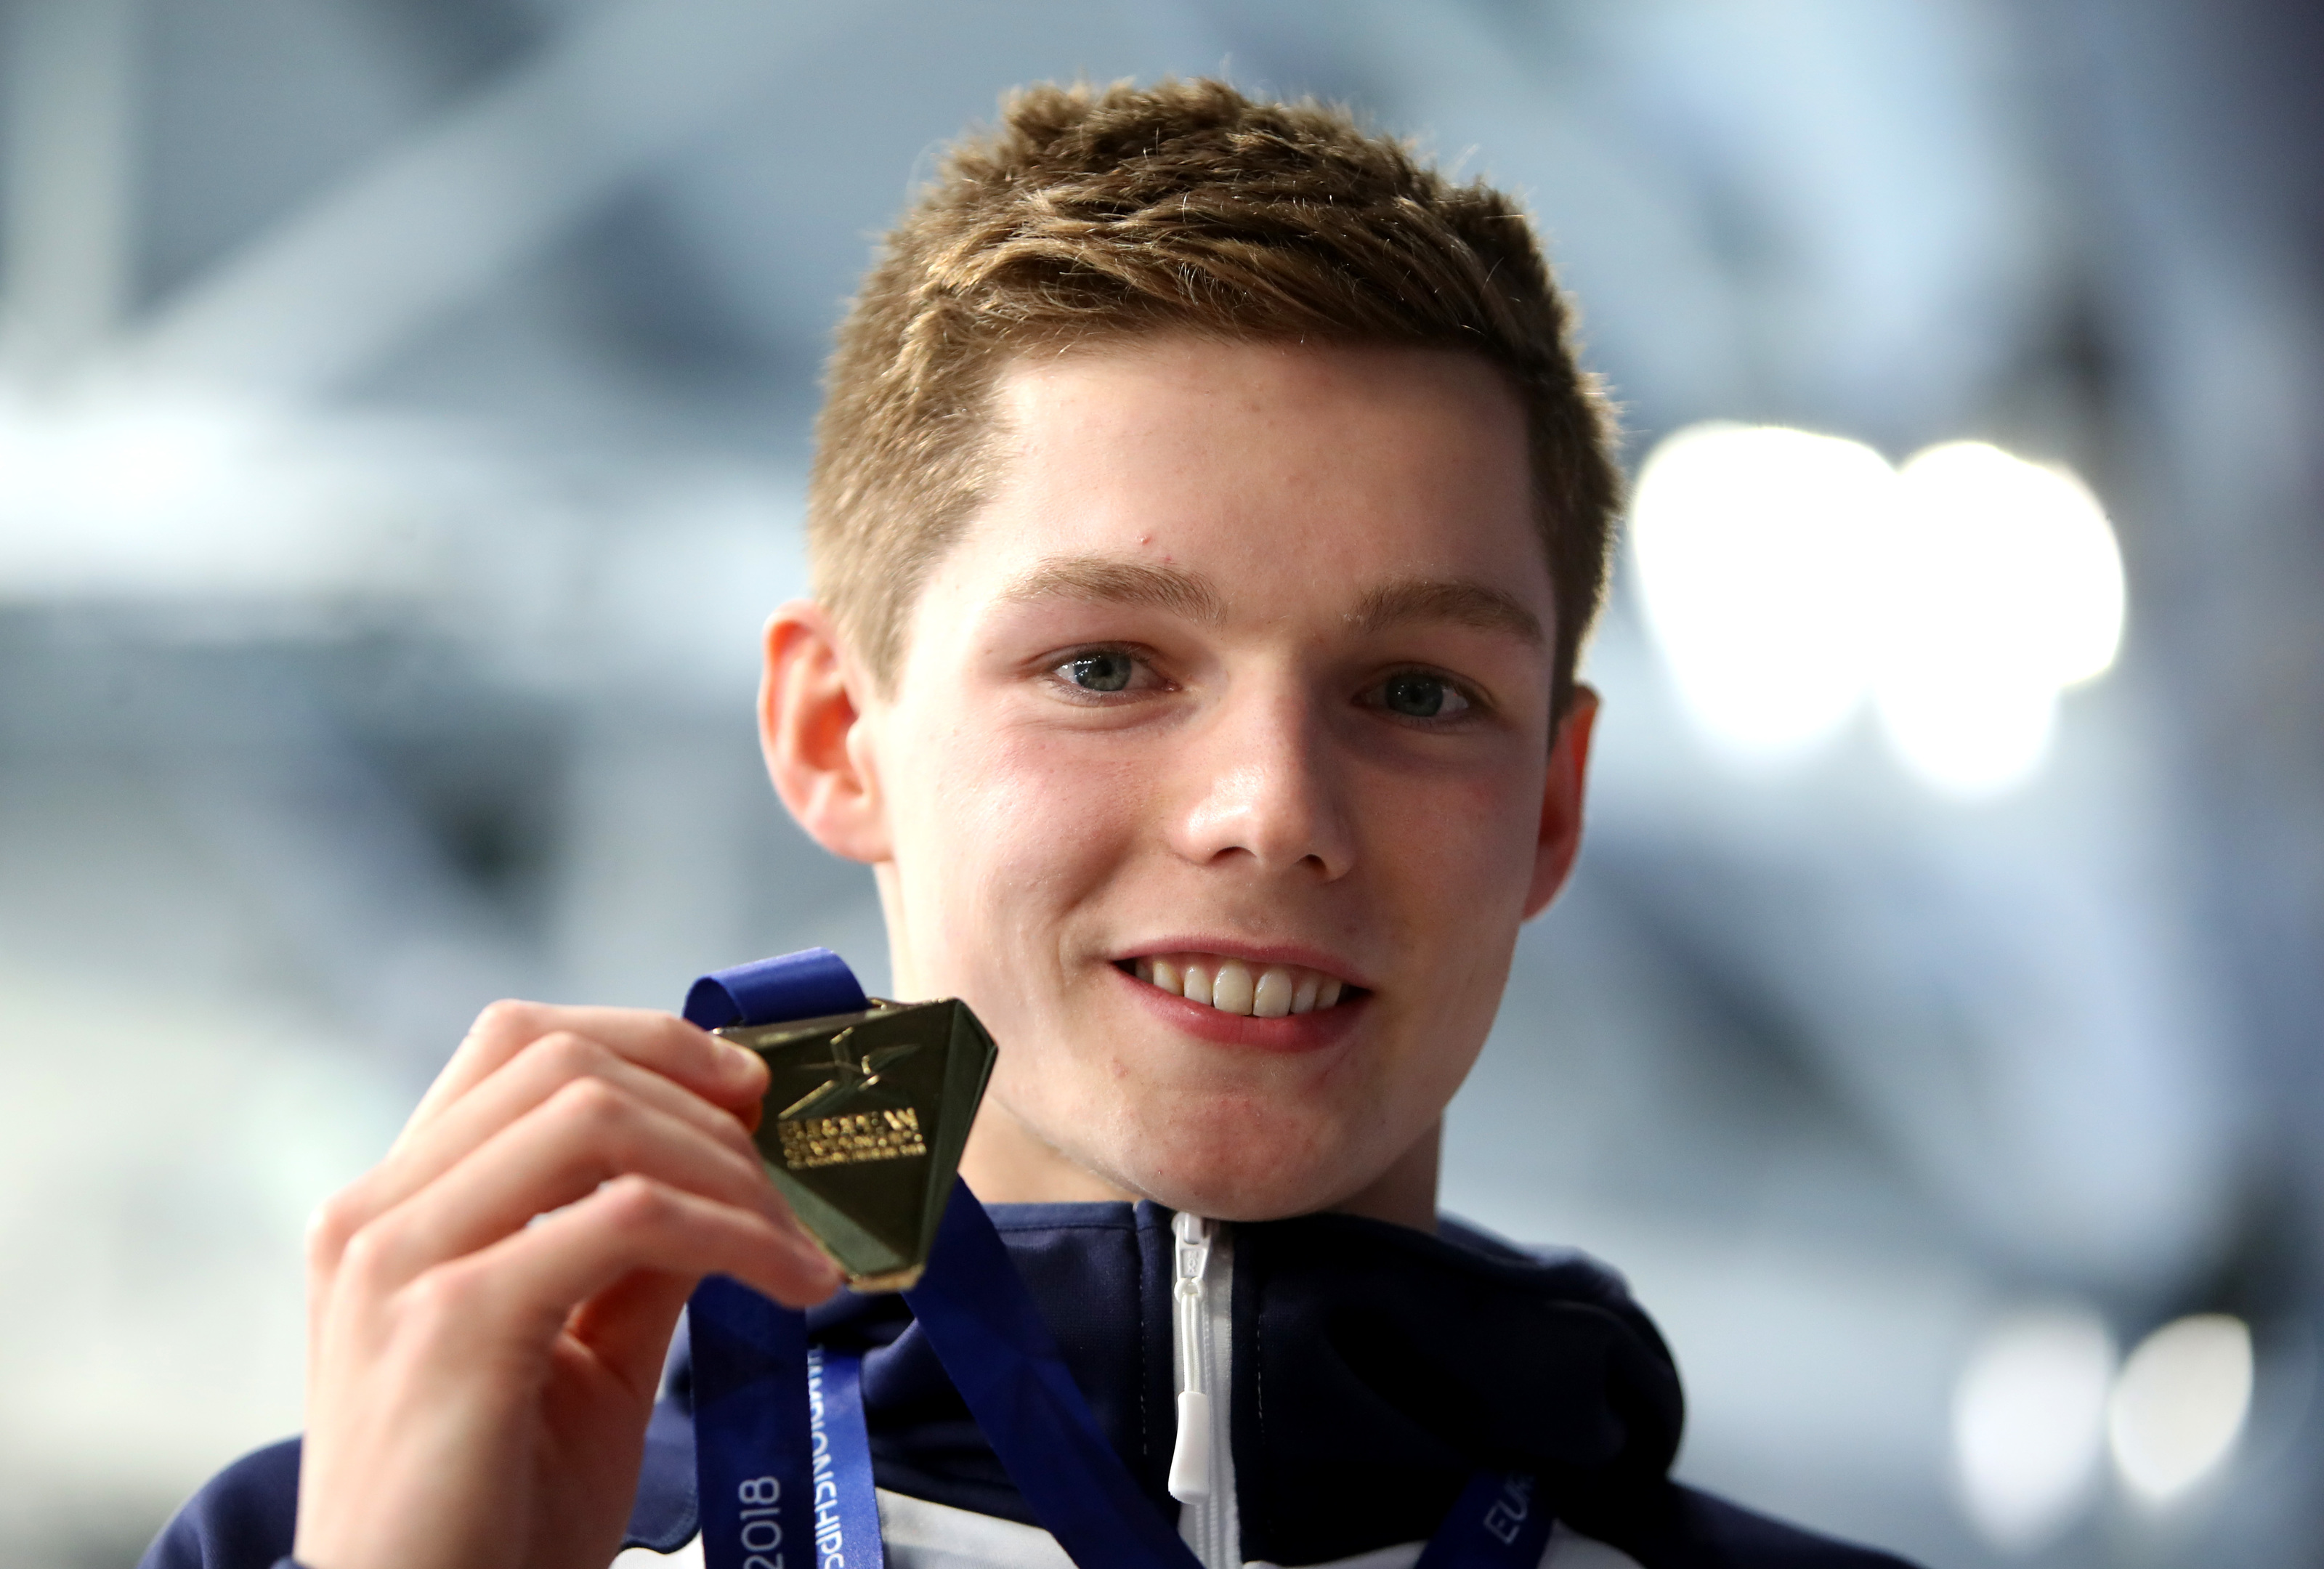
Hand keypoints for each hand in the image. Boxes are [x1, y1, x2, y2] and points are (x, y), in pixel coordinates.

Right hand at [293, 1002, 841, 1568]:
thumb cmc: (493, 1519)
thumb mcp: (583, 1359)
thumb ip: (636, 1254)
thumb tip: (732, 1165)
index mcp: (393, 1212)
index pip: (516, 1045)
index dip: (649, 1041)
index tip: (751, 1090)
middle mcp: (376, 1215)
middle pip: (558, 1056)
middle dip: (703, 1092)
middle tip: (798, 1159)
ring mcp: (401, 1262)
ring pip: (593, 1115)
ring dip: (730, 1165)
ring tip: (805, 1238)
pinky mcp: (453, 1321)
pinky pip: (628, 1218)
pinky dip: (736, 1233)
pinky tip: (794, 1281)